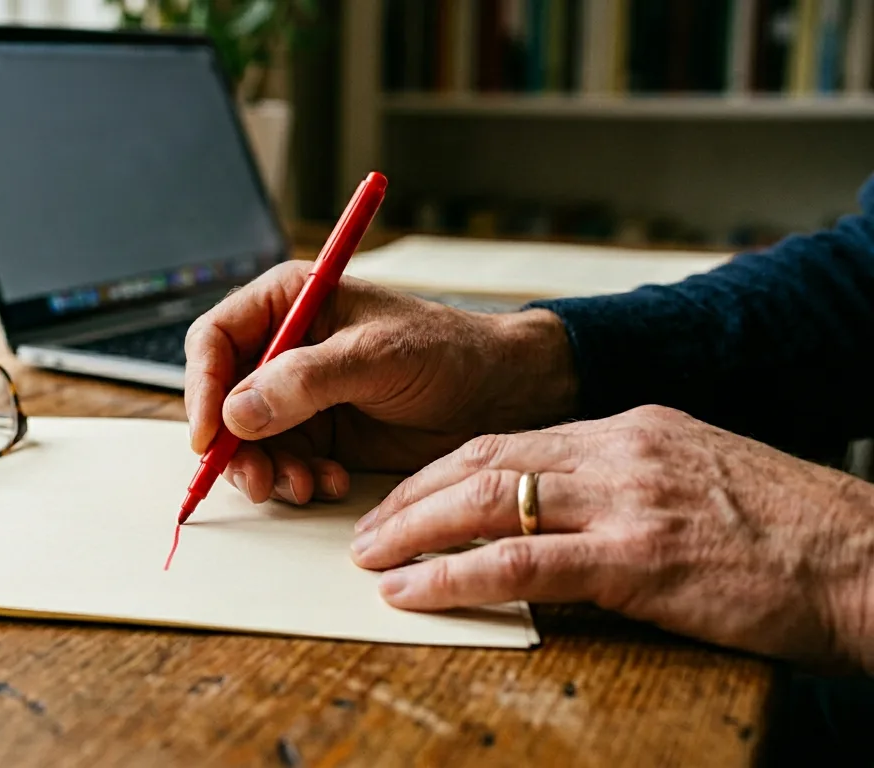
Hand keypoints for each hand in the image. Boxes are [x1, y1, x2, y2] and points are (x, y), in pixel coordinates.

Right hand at [183, 260, 576, 505]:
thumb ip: (305, 381)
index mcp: (289, 302)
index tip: (210, 434)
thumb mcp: (376, 357)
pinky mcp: (320, 434)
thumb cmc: (448, 353)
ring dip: (267, 469)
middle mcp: (285, 347)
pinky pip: (283, 463)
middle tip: (257, 479)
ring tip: (303, 486)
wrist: (503, 394)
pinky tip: (331, 483)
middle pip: (222, 398)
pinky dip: (297, 480)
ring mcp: (299, 394)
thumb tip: (237, 412)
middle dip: (233, 444)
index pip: (216, 340)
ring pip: (247, 439)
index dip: (203, 386)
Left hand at [352, 405, 873, 670]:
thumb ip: (627, 486)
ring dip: (412, 531)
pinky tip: (412, 593)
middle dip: (410, 494)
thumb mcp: (701, 481)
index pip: (509, 440)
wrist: (870, 559)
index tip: (404, 496)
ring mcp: (627, 500)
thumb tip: (562, 518)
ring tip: (370, 560)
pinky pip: (518, 563)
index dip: (442, 470)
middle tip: (366, 529)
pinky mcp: (637, 557)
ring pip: (485, 501)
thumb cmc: (794, 534)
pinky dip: (452, 577)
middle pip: (481, 459)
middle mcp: (619, 450)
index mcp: (632, 427)